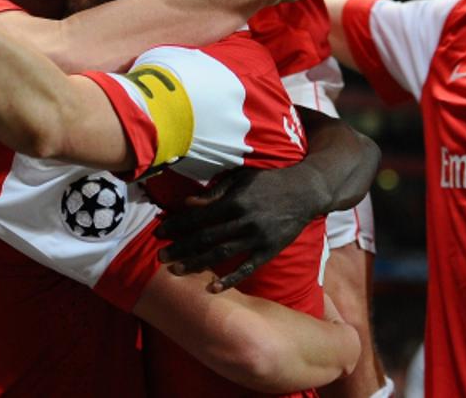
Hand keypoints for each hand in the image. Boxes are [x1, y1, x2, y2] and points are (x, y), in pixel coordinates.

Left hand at [155, 164, 320, 291]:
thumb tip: (188, 203)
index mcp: (235, 200)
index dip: (177, 225)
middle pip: (205, 238)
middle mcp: (244, 221)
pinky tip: (212, 289)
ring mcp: (257, 238)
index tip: (160, 232)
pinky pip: (246, 268)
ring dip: (196, 264)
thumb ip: (215, 192)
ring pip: (221, 255)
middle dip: (180, 248)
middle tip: (160, 256)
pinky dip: (230, 280)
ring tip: (176, 271)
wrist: (305, 191)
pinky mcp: (269, 251)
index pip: (198, 216)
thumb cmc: (268, 181)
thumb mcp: (241, 177)